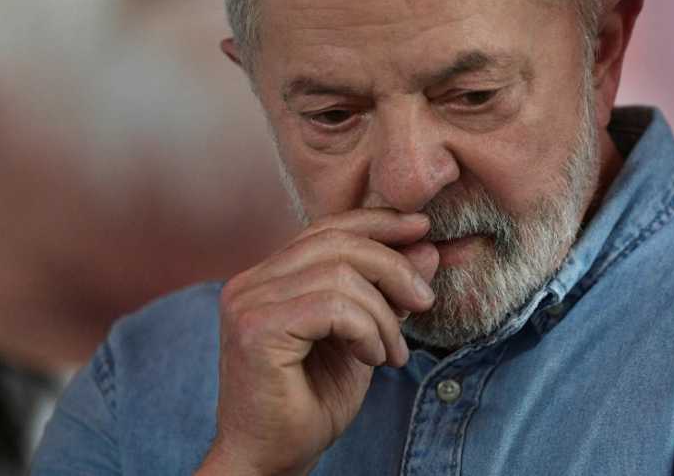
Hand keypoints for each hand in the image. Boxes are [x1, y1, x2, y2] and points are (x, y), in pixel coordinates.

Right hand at [196, 209, 438, 475]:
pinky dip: (366, 330)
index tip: (422, 228)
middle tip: (424, 302)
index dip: (378, 222)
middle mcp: (250, 282)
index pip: (327, 228)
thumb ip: (386, 293)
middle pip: (337, 242)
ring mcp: (247, 303)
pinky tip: (373, 359)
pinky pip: (332, 306)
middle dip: (393, 267)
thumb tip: (426, 247)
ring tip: (393, 353)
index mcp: (268, 277)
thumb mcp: (364, 338)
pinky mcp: (256, 330)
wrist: (271, 462)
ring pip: (341, 274)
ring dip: (383, 314)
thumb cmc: (311, 404)